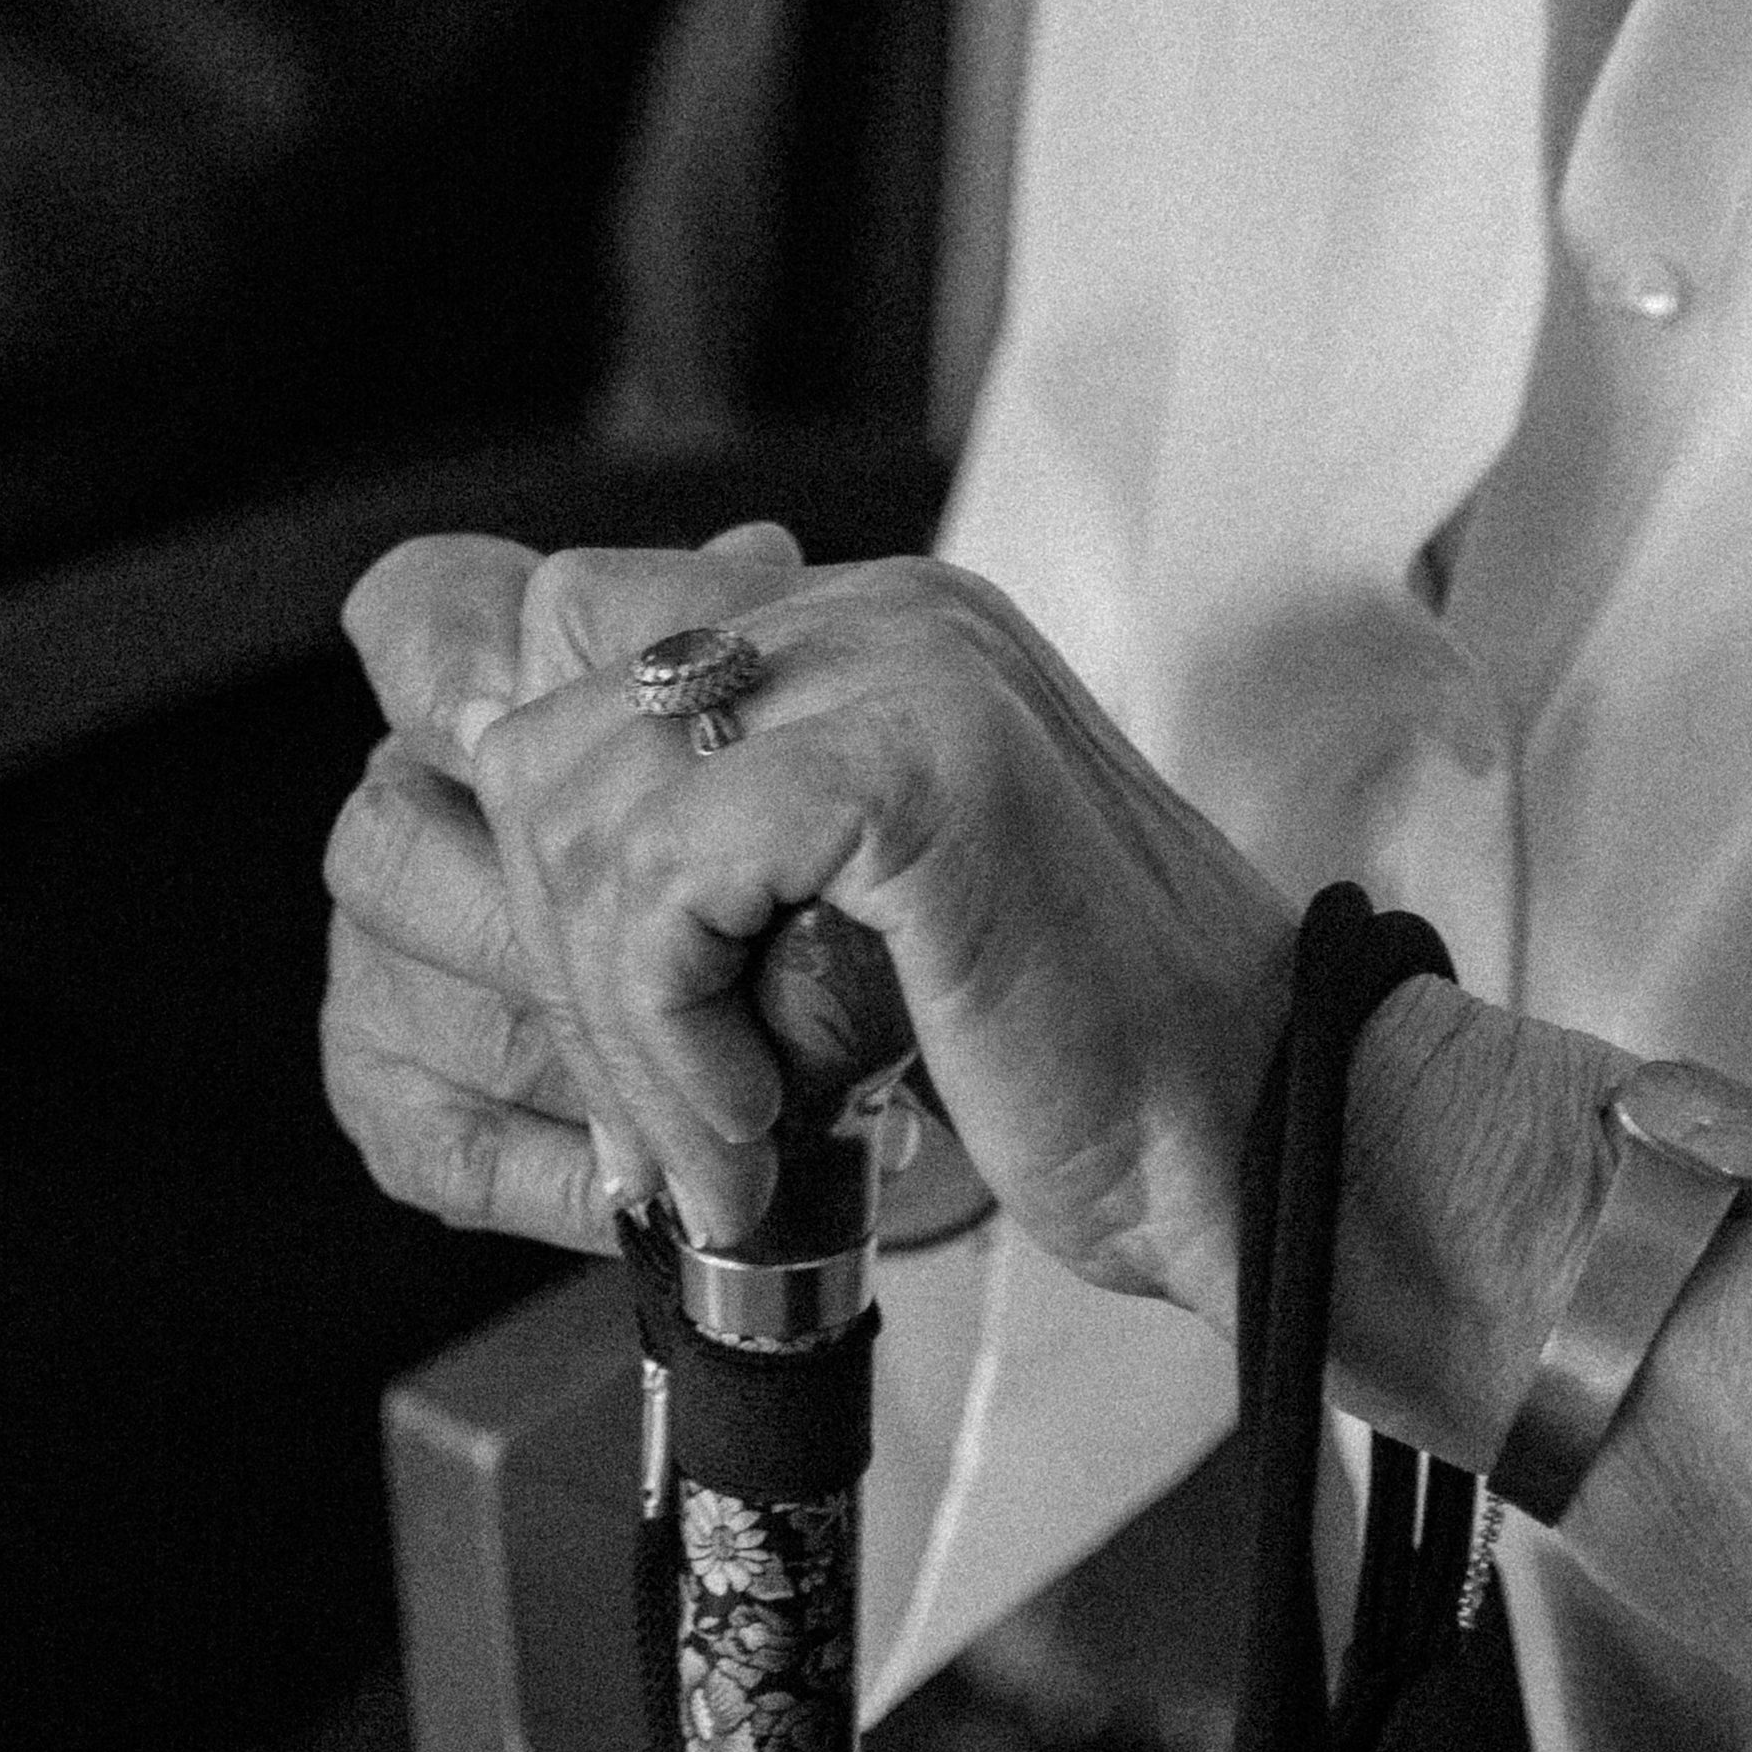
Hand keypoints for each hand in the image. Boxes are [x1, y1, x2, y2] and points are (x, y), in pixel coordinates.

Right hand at [321, 520, 802, 1247]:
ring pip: (418, 991)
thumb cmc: (777, 864)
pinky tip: (645, 1182)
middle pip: (391, 837)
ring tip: (723, 1105)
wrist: (793, 1037)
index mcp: (488, 701)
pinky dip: (552, 1170)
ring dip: (579, 1058)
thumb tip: (755, 550)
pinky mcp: (389, 1096)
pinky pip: (441, 1137)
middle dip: (552, 919)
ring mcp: (379, 964)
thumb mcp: (782, 749)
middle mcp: (408, 818)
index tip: (513, 712)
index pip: (415, 622)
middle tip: (704, 969)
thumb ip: (745, 651)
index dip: (435, 658)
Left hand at [457, 549, 1297, 1310]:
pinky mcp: (908, 765)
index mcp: (874, 620)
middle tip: (662, 1120)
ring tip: (716, 1146)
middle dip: (564, 959)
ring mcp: (901, 667)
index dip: (545, 843)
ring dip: (617, 1029)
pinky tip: (756, 1124)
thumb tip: (495, 782)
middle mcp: (879, 605)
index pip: (568, 632)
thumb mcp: (857, 912)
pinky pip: (657, 880)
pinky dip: (668, 1036)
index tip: (617, 1024)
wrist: (1256, 1127)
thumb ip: (718, 835)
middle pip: (546, 735)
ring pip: (583, 815)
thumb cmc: (1079, 1054)